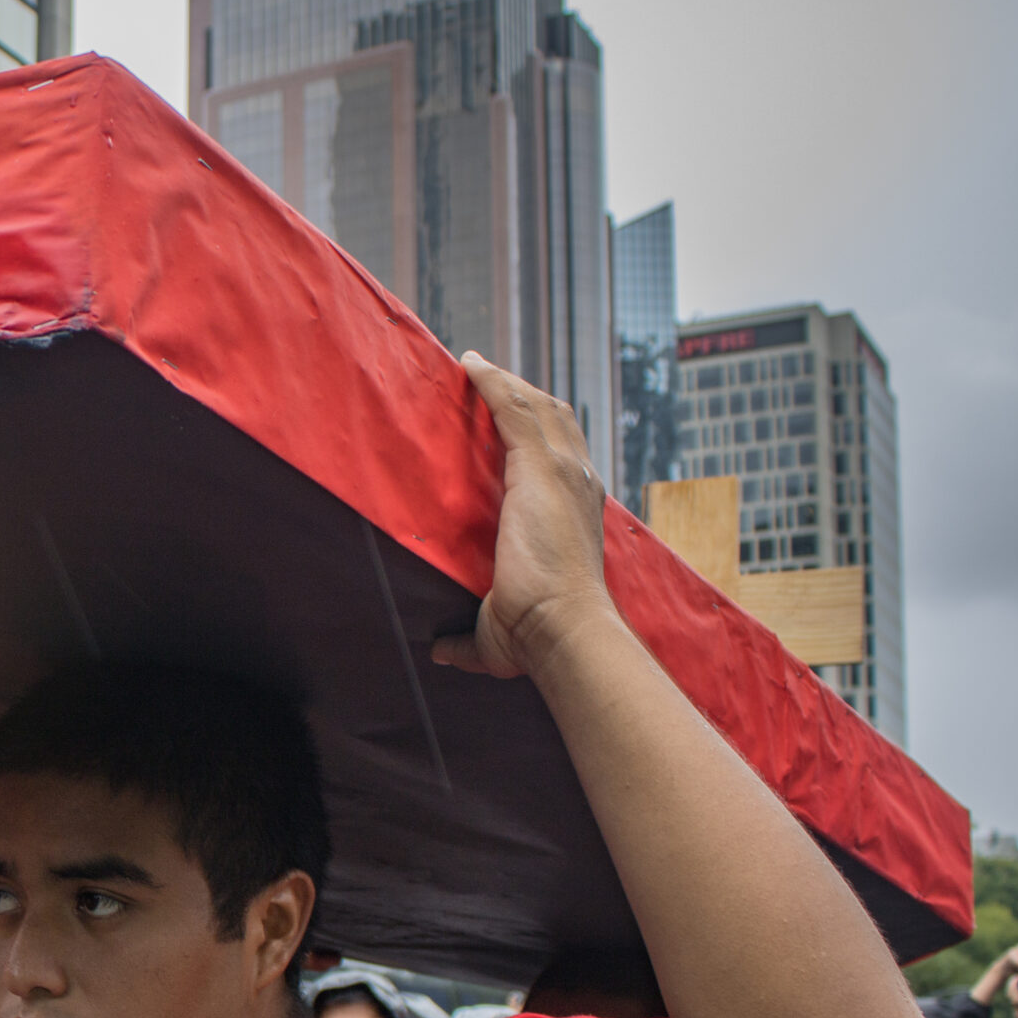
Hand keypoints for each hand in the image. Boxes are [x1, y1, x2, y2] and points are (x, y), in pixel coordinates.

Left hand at [430, 352, 615, 679]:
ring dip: (504, 384)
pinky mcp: (540, 466)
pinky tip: (470, 367)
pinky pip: (514, 409)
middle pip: (552, 418)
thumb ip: (468, 638)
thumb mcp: (498, 631)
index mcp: (574, 510)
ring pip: (535, 406)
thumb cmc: (536, 635)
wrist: (562, 627)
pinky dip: (494, 384)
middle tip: (483, 382)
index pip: (558, 453)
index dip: (535, 431)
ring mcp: (562, 471)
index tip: (504, 417)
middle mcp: (576, 482)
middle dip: (520, 397)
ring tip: (474, 367)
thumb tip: (442, 649)